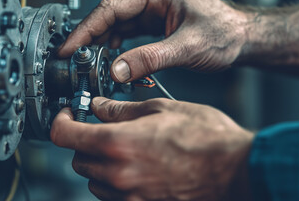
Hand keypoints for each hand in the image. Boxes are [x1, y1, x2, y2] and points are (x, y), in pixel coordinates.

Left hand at [51, 97, 253, 200]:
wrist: (237, 170)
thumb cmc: (206, 138)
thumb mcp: (162, 109)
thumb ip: (123, 110)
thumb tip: (100, 107)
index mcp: (118, 143)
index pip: (65, 135)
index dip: (61, 121)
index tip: (67, 115)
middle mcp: (118, 174)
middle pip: (78, 159)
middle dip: (85, 141)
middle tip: (103, 129)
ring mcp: (129, 196)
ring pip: (94, 180)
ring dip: (101, 163)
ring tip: (126, 149)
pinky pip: (113, 196)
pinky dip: (116, 181)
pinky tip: (137, 167)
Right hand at [58, 0, 248, 81]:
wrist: (245, 39)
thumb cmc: (226, 34)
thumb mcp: (186, 47)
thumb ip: (149, 59)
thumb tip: (117, 69)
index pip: (111, 8)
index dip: (86, 28)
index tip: (70, 47)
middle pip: (110, 15)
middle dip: (90, 38)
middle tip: (75, 60)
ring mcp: (154, 10)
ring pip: (118, 25)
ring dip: (102, 44)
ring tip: (90, 63)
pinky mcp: (157, 23)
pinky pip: (129, 33)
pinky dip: (117, 47)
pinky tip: (112, 60)